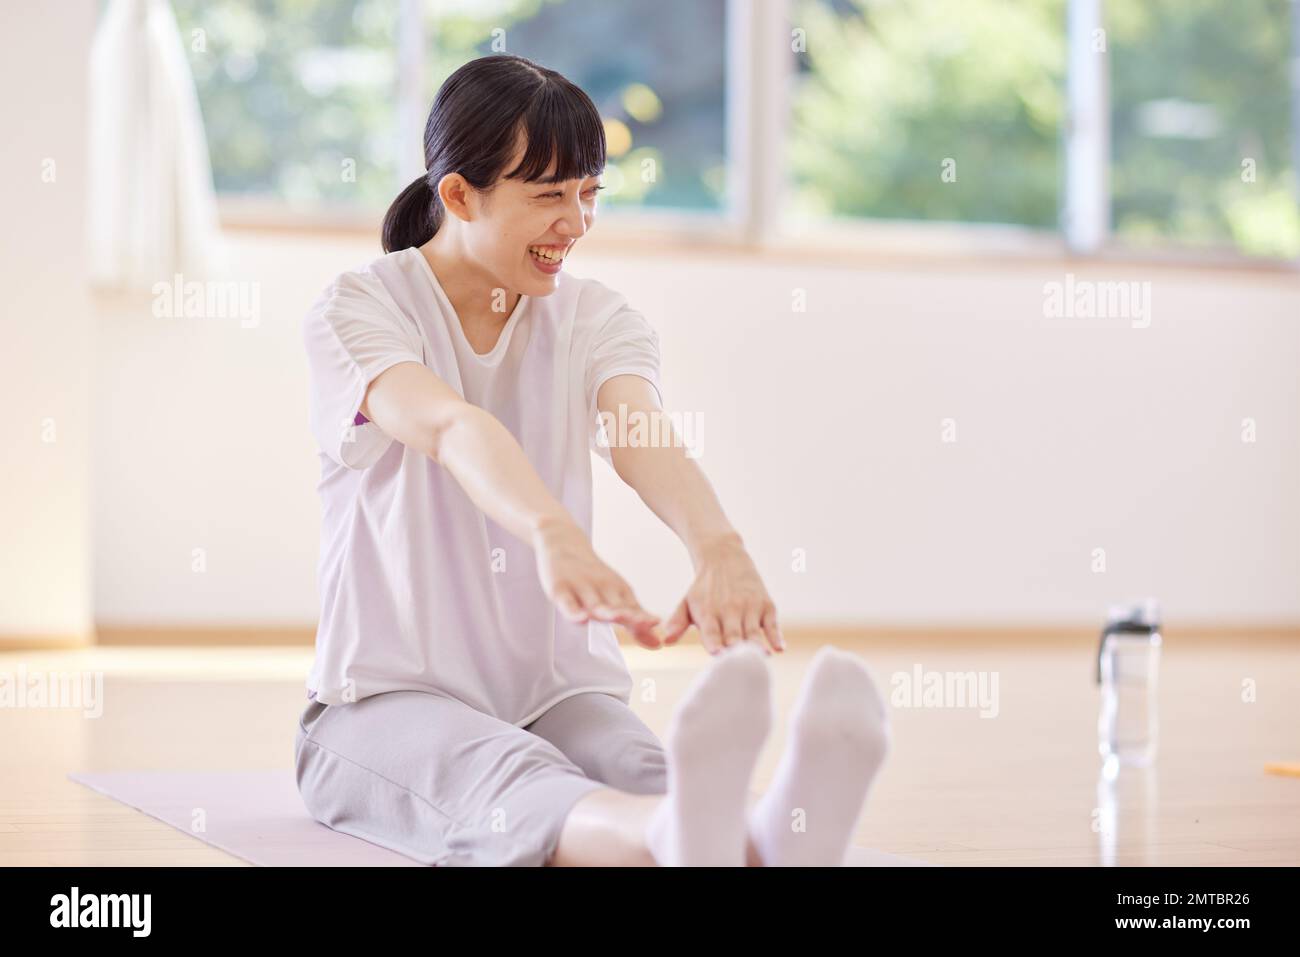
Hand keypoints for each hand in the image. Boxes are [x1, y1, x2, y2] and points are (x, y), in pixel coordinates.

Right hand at [532, 516, 662, 648]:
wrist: (564, 543)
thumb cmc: (593, 578)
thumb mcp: (616, 598)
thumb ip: (634, 625)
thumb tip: (658, 645)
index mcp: (619, 591)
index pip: (633, 608)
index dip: (643, 617)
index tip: (656, 622)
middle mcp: (603, 589)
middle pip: (618, 606)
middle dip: (632, 616)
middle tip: (647, 623)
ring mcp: (581, 589)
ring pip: (595, 605)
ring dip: (607, 613)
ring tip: (618, 619)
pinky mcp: (560, 590)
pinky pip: (567, 604)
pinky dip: (574, 612)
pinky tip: (581, 619)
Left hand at [661, 534, 784, 654]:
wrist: (724, 556)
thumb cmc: (703, 588)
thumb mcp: (686, 602)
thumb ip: (677, 623)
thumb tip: (665, 640)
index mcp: (707, 613)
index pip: (711, 632)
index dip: (714, 643)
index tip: (717, 654)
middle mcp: (729, 610)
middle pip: (734, 636)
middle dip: (736, 651)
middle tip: (740, 666)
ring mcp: (749, 607)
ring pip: (753, 631)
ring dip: (757, 646)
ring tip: (761, 659)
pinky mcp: (766, 605)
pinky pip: (772, 623)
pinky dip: (776, 636)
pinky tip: (779, 648)